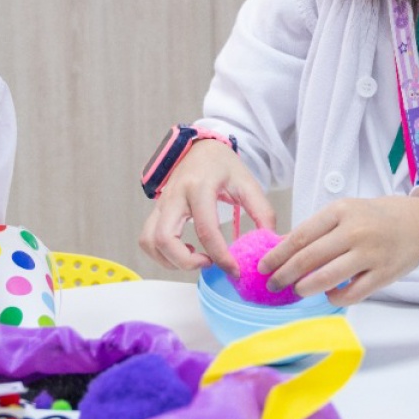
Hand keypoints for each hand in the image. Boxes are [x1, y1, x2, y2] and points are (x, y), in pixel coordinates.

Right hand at [138, 140, 276, 271]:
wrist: (202, 148)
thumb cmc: (224, 166)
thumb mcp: (248, 183)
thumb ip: (262, 212)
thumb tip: (270, 241)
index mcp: (200, 187)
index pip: (206, 229)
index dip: (220, 256)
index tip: (234, 270)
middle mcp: (175, 195)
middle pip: (165, 238)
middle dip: (186, 262)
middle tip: (209, 263)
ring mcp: (161, 203)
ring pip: (150, 241)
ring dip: (170, 260)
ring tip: (196, 258)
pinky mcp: (156, 210)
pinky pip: (147, 239)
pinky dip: (161, 254)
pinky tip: (185, 252)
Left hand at [262, 194, 418, 306]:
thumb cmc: (379, 217)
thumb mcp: (347, 211)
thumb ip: (319, 228)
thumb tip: (285, 248)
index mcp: (341, 211)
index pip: (300, 236)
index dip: (278, 254)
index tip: (264, 265)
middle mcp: (354, 231)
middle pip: (308, 258)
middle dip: (284, 275)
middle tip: (273, 284)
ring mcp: (370, 254)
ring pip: (326, 278)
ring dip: (305, 288)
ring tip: (296, 291)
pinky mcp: (383, 274)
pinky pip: (352, 293)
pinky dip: (335, 297)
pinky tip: (330, 295)